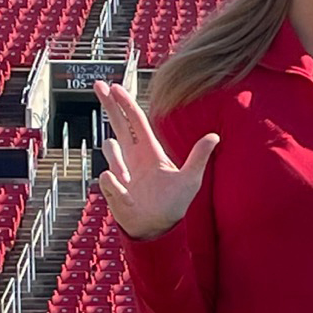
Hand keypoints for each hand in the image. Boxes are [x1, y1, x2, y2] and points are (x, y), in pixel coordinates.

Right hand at [94, 79, 218, 240]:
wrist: (158, 228)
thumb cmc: (174, 204)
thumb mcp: (190, 179)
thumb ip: (199, 157)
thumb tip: (215, 137)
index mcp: (150, 151)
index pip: (135, 121)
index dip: (125, 103)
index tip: (114, 86)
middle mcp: (133, 156)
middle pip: (117, 124)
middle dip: (108, 104)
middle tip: (97, 84)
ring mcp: (120, 170)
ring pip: (109, 149)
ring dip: (117, 160)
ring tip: (129, 180)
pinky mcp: (112, 186)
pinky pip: (107, 178)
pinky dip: (116, 186)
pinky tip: (128, 197)